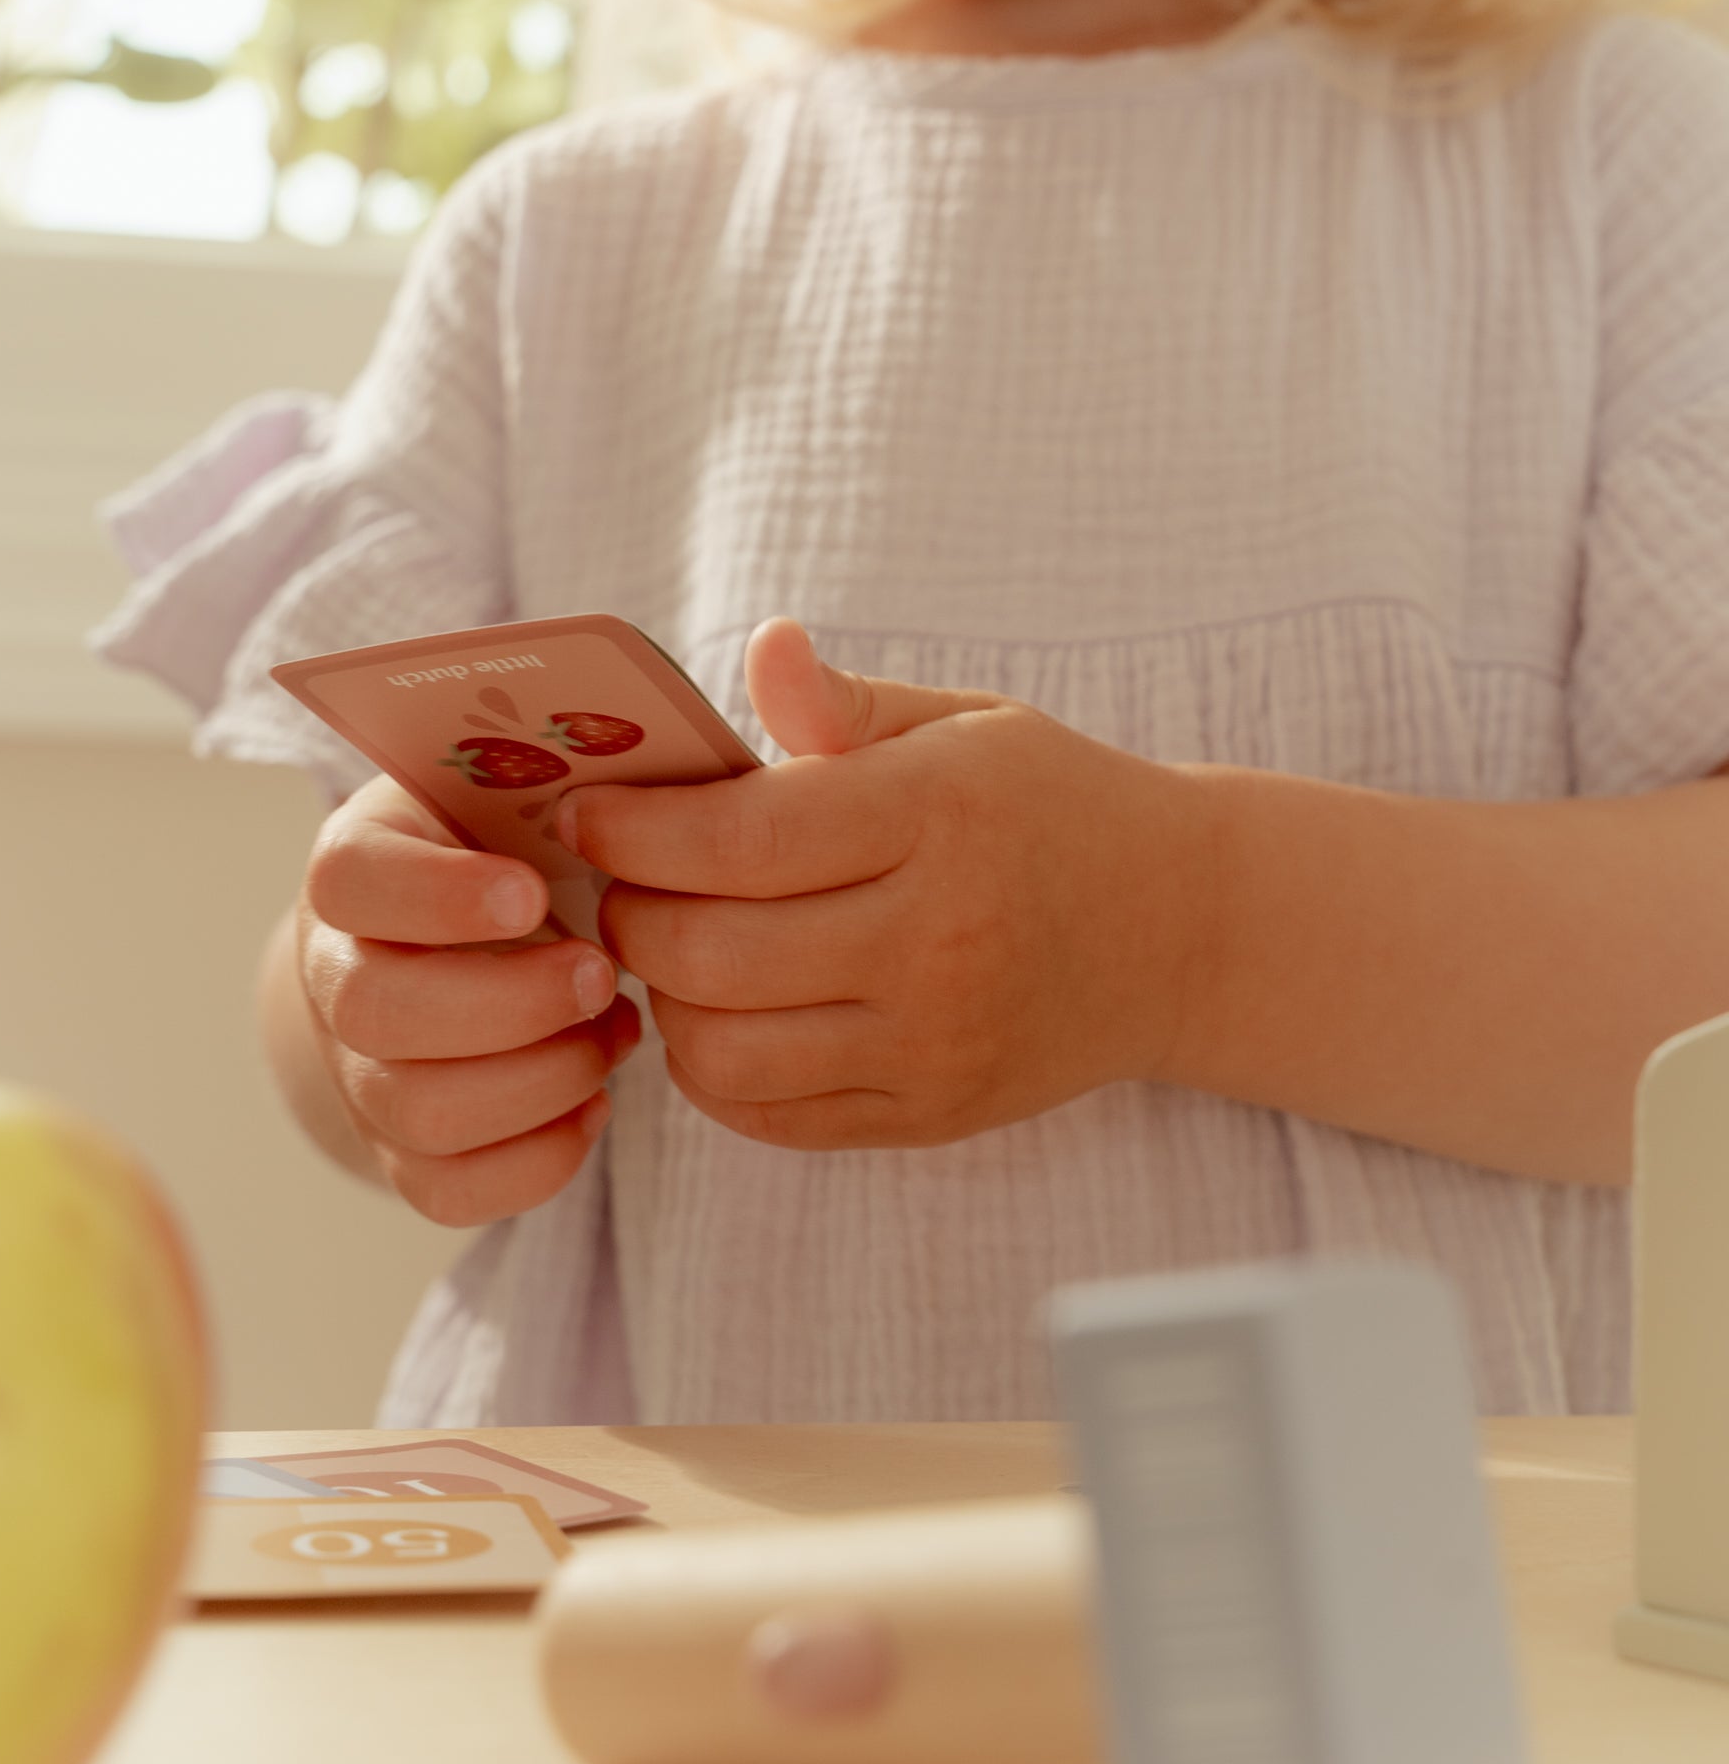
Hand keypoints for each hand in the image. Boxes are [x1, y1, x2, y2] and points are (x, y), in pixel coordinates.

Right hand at [292, 775, 640, 1222]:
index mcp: (354, 867)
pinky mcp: (401, 1154)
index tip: (533, 893)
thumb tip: (632, 791)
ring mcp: (358, 1076)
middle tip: (602, 975)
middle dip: (510, 1004)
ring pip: (419, 1112)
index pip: (352, 880)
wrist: (444, 947)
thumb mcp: (502, 793)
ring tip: (615, 1032)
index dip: (438, 895)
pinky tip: (593, 1101)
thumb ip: (544, 781)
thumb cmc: (497, 852)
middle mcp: (334, 976)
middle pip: (379, 1013)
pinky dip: (539, 1157)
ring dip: (542, 1079)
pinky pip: (449, 1192)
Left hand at [559, 619, 1212, 1150]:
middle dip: (629, 913)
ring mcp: (933, 1041)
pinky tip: (724, 1010)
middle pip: (710, 954)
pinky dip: (714, 1069)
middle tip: (618, 879)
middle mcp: (937, 939)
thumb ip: (841, 703)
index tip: (584, 813)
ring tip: (672, 944)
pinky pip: (769, 1115)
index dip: (633, 831)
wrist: (1178, 927)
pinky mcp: (929, 1112)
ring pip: (722, 1051)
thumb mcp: (960, 722)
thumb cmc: (1045, 804)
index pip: (739, 841)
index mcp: (937, 815)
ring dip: (663, 999)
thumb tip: (762, 647)